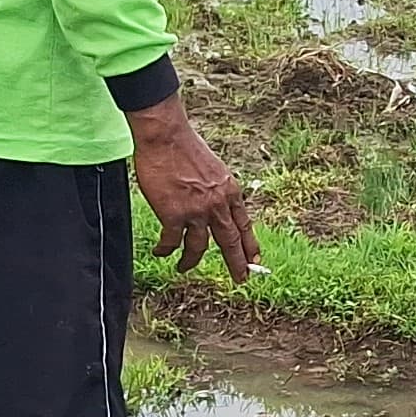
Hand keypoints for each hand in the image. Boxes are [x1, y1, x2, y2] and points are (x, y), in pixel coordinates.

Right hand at [128, 97, 258, 280]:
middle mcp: (218, 204)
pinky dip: (166, 250)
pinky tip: (161, 253)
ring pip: (200, 247)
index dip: (250, 245)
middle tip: (241, 279)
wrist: (167, 138)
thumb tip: (217, 205)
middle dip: (237, 263)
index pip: (244, 224)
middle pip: (230, 241)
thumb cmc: (185, 148)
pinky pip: (173, 242)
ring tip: (184, 267)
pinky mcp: (174, 215)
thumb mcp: (214, 169)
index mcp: (230, 192)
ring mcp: (197, 211)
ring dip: (191, 261)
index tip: (254, 259)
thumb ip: (218, 190)